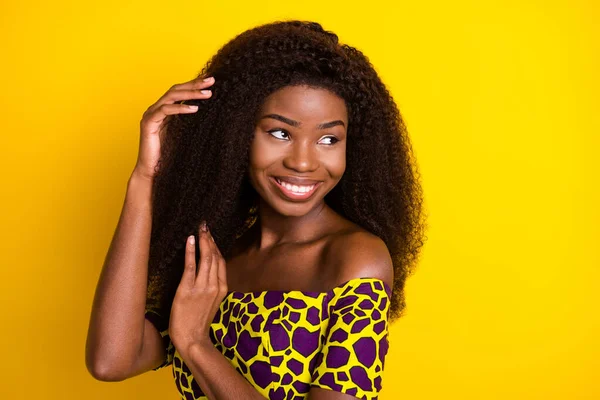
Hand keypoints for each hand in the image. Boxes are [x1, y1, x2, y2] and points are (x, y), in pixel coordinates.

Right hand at [133, 76, 214, 179]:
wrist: (153, 171)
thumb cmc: (169, 155)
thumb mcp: (185, 133)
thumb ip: (192, 121)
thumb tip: (212, 110)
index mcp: (165, 110)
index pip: (180, 92)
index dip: (194, 84)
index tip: (211, 80)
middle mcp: (156, 109)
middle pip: (176, 90)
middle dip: (194, 84)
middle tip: (211, 81)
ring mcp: (151, 114)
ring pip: (171, 97)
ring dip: (190, 94)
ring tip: (207, 94)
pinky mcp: (148, 123)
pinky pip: (165, 111)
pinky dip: (180, 108)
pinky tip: (194, 109)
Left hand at [169, 221, 227, 354]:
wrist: (192, 339)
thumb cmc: (199, 322)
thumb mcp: (212, 303)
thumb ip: (212, 287)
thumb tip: (208, 272)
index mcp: (222, 288)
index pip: (221, 261)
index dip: (216, 246)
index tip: (211, 235)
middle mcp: (214, 285)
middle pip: (214, 256)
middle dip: (210, 239)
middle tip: (205, 225)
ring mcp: (202, 288)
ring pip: (205, 258)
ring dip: (202, 241)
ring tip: (199, 229)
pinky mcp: (187, 290)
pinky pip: (190, 266)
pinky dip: (191, 251)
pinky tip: (190, 240)